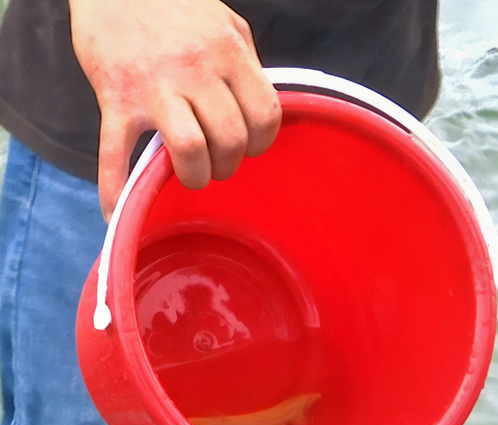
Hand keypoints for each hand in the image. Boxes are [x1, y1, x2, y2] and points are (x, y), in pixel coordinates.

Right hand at [69, 0, 281, 220]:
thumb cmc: (174, 4)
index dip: (261, 142)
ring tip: (191, 173)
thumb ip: (246, 65)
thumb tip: (258, 110)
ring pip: (190, 151)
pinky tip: (116, 212)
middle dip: (228, 164)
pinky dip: (114, 190)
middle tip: (217, 162)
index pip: (265, 116)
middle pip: (231, 141)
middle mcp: (196, 70)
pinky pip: (115, 154)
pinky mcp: (115, 98)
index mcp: (227, 52)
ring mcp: (153, 87)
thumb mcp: (224, 23)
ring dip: (195, 176)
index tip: (247, 145)